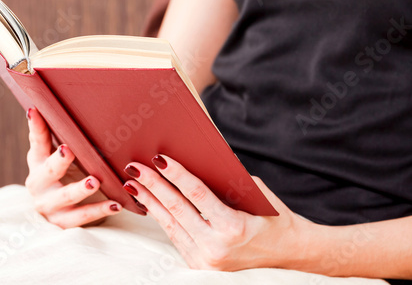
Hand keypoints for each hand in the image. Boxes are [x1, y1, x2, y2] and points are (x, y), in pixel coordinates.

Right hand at [25, 108, 121, 227]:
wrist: (60, 212)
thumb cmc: (65, 174)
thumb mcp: (60, 156)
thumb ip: (62, 135)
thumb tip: (63, 104)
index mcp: (37, 163)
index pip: (36, 141)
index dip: (36, 127)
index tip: (36, 111)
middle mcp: (38, 185)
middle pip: (47, 171)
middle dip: (58, 161)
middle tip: (69, 150)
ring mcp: (49, 206)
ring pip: (64, 197)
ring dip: (79, 189)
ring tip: (94, 182)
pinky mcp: (62, 222)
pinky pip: (82, 217)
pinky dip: (100, 210)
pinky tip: (116, 204)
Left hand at [122, 154, 311, 270]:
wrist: (289, 255)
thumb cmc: (275, 219)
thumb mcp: (256, 194)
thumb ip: (227, 181)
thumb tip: (196, 162)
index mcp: (233, 228)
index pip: (196, 194)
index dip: (176, 174)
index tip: (159, 158)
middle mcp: (216, 247)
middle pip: (176, 208)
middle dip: (153, 185)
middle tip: (135, 167)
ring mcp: (205, 259)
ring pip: (169, 224)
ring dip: (150, 201)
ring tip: (134, 183)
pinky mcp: (199, 265)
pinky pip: (175, 236)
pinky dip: (161, 218)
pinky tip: (149, 203)